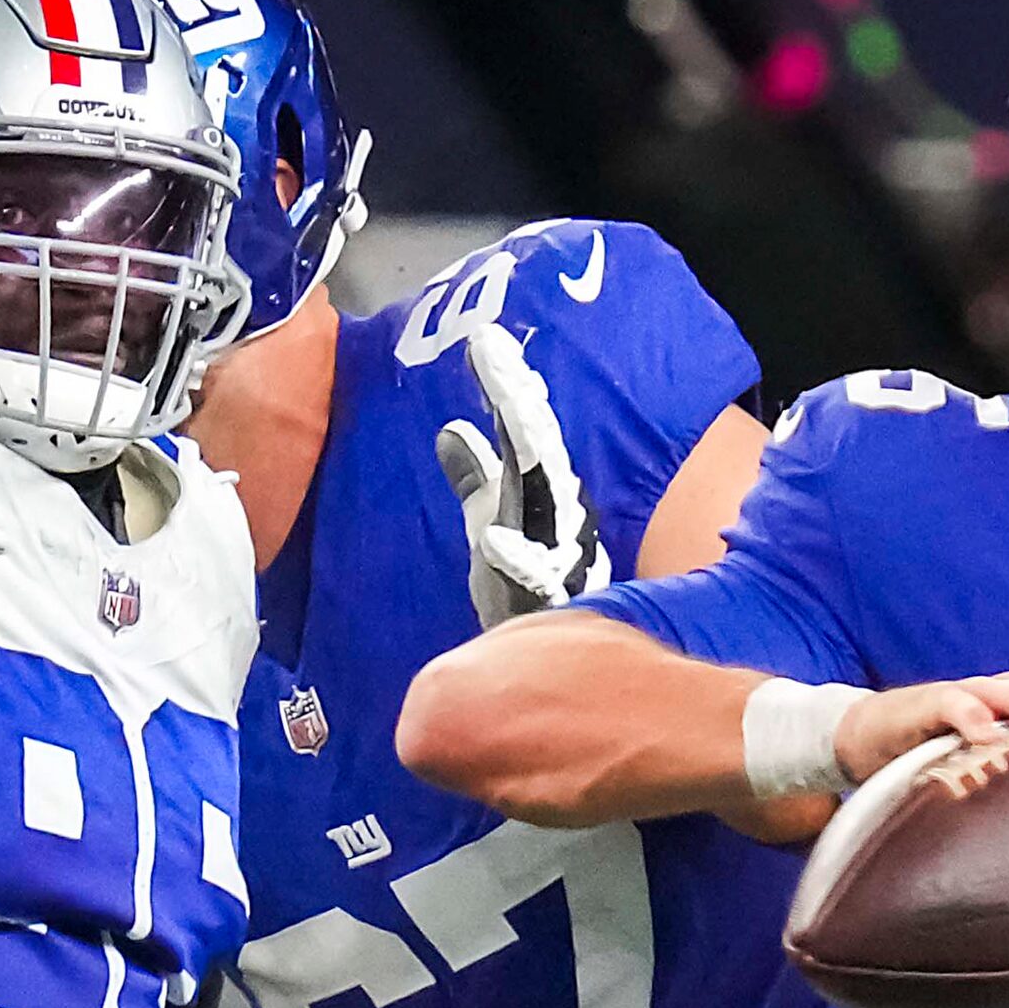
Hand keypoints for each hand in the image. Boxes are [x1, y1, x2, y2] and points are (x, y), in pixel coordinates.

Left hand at [433, 321, 608, 631]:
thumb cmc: (522, 591)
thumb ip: (474, 478)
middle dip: (520, 406)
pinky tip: (493, 538)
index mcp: (540, 496)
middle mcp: (557, 518)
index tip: (486, 342)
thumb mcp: (489, 523)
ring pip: (549, 502)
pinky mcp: (548, 605)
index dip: (508, 388)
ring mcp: (557, 559)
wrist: (547, 665)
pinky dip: (516, 557)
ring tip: (512, 413)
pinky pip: (535, 578)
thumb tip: (450, 427)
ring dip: (530, 457)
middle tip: (500, 362)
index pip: (523, 434)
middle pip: (541, 454)